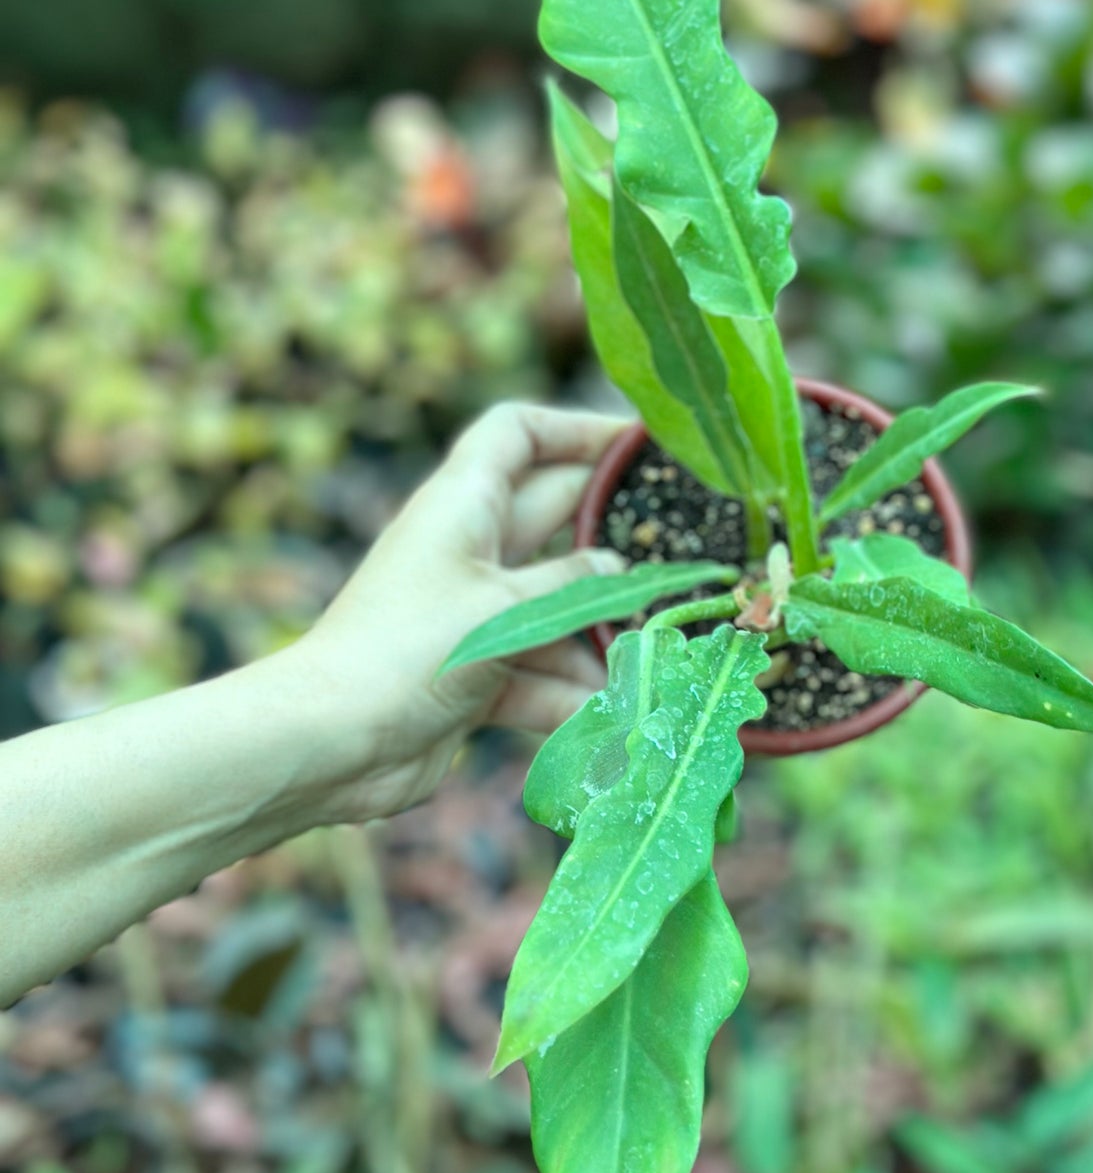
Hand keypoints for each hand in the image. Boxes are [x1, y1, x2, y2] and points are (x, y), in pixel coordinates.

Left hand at [283, 401, 628, 823]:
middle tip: (685, 554)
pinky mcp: (471, 678)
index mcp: (463, 505)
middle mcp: (468, 552)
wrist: (327, 744)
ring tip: (655, 656)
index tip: (637, 447)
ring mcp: (470, 617)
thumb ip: (570, 586)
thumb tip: (620, 571)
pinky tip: (608, 716)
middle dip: (612, 541)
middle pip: (553, 521)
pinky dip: (568, 695)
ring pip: (554, 609)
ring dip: (598, 636)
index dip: (574, 428)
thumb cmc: (405, 651)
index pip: (516, 433)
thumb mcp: (500, 608)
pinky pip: (537, 674)